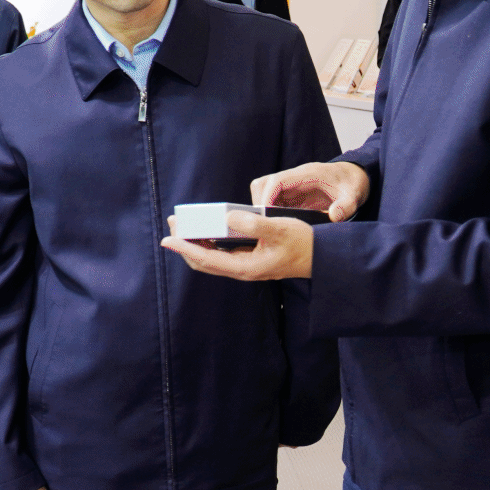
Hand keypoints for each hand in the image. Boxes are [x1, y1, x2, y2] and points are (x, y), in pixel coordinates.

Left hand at [162, 212, 313, 280]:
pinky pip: (221, 255)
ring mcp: (245, 267)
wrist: (320, 257)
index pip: (207, 260)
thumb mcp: (279, 229)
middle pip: (204, 262)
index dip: (185, 248)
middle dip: (185, 245)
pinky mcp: (249, 261)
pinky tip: (204, 232)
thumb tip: (228, 218)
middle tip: (172, 226)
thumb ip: (253, 225)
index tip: (169, 239)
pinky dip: (208, 244)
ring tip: (182, 227)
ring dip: (195, 244)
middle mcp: (242, 270)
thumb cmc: (301, 242)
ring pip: (211, 259)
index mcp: (246, 267)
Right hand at [252, 160, 370, 222]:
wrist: (355, 177)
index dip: (266, 198)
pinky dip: (271, 213)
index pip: (276, 181)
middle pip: (263, 185)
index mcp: (307, 174)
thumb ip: (346, 205)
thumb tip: (335, 216)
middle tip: (266, 226)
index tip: (265, 217)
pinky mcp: (292, 194)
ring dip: (264, 209)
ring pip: (265, 192)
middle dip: (259, 204)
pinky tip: (280, 228)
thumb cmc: (353, 184)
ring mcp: (292, 186)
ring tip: (272, 229)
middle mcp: (295, 178)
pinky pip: (273, 201)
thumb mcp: (354, 195)